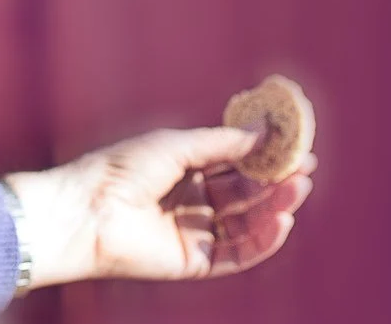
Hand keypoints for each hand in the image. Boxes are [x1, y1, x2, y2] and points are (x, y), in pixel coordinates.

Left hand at [2, 127, 314, 286]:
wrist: (85, 210)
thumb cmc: (120, 169)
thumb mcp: (175, 146)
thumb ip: (221, 142)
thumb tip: (264, 128)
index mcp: (180, 169)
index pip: (231, 164)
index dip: (262, 157)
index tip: (293, 146)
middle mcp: (189, 201)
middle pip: (243, 194)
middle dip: (274, 181)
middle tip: (305, 168)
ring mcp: (192, 232)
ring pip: (244, 224)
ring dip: (273, 208)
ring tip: (297, 189)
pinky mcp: (193, 262)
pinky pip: (235, 254)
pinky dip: (261, 241)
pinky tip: (280, 221)